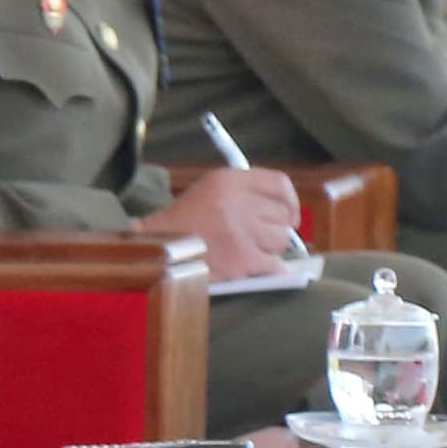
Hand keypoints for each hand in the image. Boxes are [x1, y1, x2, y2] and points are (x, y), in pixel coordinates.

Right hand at [141, 165, 302, 281]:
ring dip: (269, 248)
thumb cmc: (183, 222)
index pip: (278, 183)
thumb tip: (285, 211)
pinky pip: (274, 263)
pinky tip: (256, 266)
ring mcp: (242, 230)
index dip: (290, 200)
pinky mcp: (243, 258)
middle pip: (282, 214)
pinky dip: (270, 267)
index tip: (289, 214)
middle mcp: (238, 201)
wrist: (156, 249)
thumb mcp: (209, 191)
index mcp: (228, 180)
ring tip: (246, 249)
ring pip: (281, 239)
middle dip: (273, 227)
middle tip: (255, 235)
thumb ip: (244, 193)